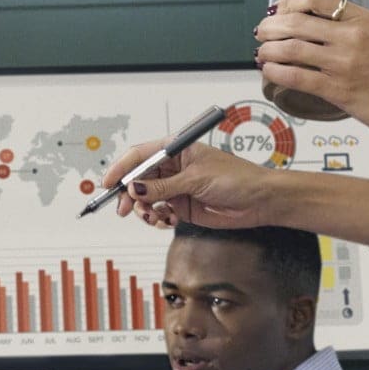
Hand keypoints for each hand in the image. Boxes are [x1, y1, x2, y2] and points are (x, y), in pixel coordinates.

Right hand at [104, 138, 292, 229]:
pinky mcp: (180, 206)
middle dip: (129, 194)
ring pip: (145, 199)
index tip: (109, 183)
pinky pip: (158, 213)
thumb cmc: (237, 178)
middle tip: (125, 208)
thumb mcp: (196, 180)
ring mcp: (175, 188)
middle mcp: (172, 168)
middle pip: (137, 179)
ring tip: (155, 216)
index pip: (140, 155)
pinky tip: (169, 219)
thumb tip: (135, 189)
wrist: (259, 202)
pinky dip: (158, 218)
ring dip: (145, 210)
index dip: (122, 168)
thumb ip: (163, 187)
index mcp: (176, 150)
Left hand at [257, 0, 368, 142]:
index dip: (289, 4)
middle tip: (261, 32)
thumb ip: (349, 32)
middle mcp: (351, 36)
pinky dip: (275, 72)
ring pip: (291, 49)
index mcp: (362, 20)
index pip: (316, 0)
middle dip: (270, 27)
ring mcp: (343, 63)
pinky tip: (268, 71)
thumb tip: (314, 32)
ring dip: (268, 50)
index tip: (278, 12)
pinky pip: (295, 76)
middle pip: (296, 22)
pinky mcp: (338, 90)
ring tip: (261, 53)